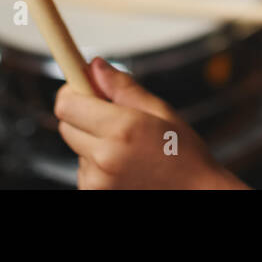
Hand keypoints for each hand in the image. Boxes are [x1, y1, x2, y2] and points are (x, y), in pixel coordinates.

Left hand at [54, 57, 247, 188]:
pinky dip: (97, 163)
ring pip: (77, 147)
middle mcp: (103, 158)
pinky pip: (84, 168)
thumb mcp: (160, 111)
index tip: (84, 85)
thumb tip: (95, 67)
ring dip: (93, 141)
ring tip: (127, 147)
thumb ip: (122, 88)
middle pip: (66, 124)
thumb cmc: (184, 155)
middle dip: (83, 114)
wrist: (195, 194)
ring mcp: (96, 182)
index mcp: (121, 130)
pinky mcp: (93, 195)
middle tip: (113, 115)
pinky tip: (124, 164)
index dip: (73, 90)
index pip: (66, 104)